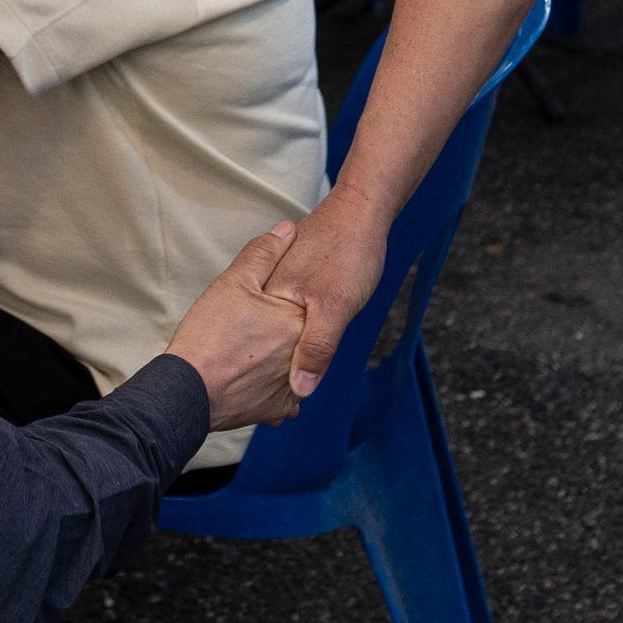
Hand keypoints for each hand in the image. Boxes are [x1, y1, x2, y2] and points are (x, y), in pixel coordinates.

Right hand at [167, 223, 311, 427]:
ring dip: (278, 359)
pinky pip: (282, 393)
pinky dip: (270, 385)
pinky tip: (251, 376)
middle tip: (252, 328)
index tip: (266, 302)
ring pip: (292, 364)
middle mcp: (303, 354)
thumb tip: (288, 228)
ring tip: (248, 352)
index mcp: (298, 319)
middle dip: (283, 330)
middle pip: (300, 335)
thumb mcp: (234, 282)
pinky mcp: (277, 408)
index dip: (283, 299)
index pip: (306, 301)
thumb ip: (265, 252)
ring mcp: (293, 385)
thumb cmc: (209, 335)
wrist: (186, 391)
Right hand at [259, 201, 389, 398]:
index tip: (276, 412)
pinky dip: (289, 343)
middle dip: (273, 378)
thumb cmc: (348, 256)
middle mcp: (268, 295)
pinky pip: (283, 321)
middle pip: (265, 346)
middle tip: (282, 412)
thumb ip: (318, 347)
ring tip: (284, 399)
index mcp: (271, 301)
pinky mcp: (290, 285)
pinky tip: (298, 359)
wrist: (362, 211)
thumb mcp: (335, 308)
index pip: (261, 351)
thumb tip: (301, 390)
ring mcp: (277, 288)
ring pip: (272, 336)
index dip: (268, 381)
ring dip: (279, 363)